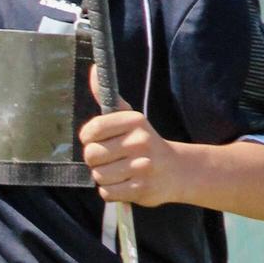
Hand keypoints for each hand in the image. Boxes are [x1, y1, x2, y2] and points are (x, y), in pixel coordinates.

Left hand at [80, 72, 186, 206]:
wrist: (175, 170)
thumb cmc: (143, 142)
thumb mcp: (129, 117)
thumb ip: (107, 96)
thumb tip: (93, 69)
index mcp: (134, 121)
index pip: (92, 130)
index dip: (88, 138)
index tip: (96, 140)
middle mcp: (139, 142)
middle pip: (92, 155)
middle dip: (95, 160)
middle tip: (110, 158)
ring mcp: (142, 167)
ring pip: (98, 176)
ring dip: (104, 177)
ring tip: (119, 171)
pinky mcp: (141, 189)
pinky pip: (107, 193)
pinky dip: (111, 191)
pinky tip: (124, 183)